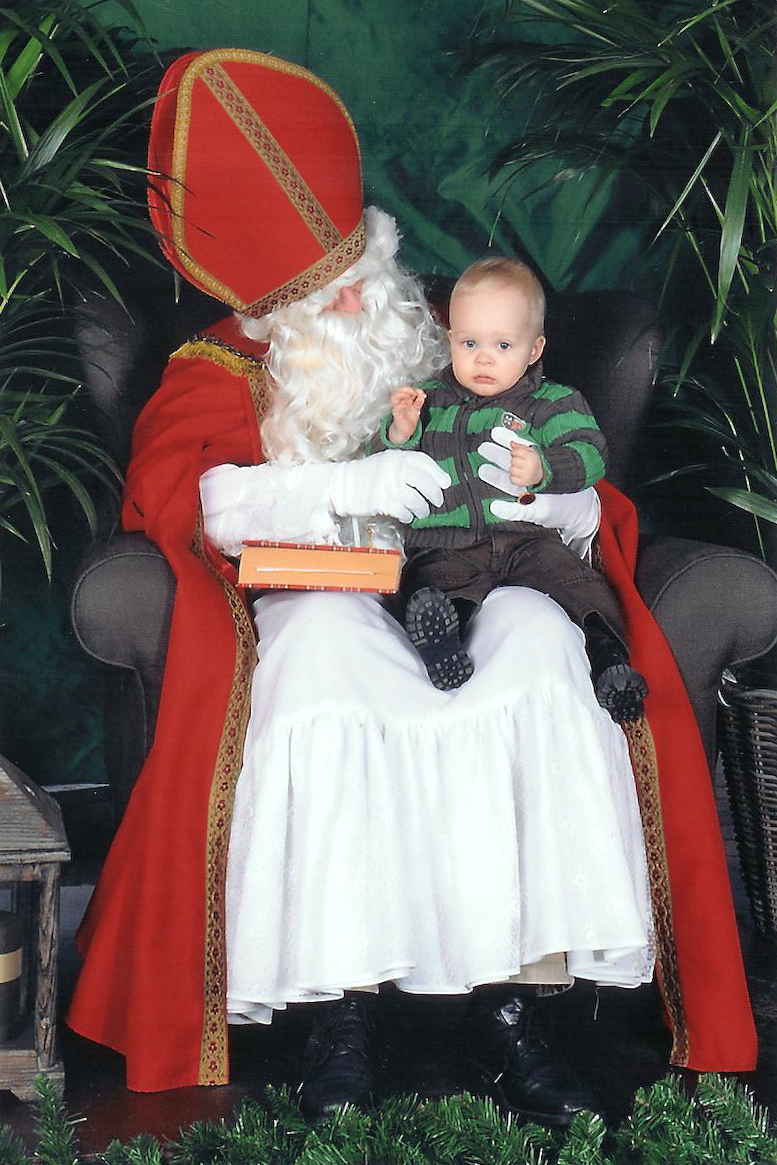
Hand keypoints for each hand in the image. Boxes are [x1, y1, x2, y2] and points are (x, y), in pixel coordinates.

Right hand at [329, 450, 450, 522]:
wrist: (342, 485)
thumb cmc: (366, 475)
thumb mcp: (386, 463)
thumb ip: (406, 467)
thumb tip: (432, 480)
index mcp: (396, 456)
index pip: (424, 462)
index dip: (438, 473)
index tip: (445, 483)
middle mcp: (395, 469)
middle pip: (424, 482)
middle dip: (434, 494)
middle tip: (437, 501)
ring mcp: (389, 485)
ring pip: (416, 500)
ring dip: (422, 509)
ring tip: (422, 512)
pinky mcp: (383, 501)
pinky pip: (404, 512)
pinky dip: (408, 516)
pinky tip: (407, 516)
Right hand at [388, 386, 425, 443]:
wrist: (405, 431)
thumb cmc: (408, 420)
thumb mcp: (416, 409)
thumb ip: (419, 401)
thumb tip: (422, 394)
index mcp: (404, 400)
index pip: (405, 389)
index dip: (412, 388)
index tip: (419, 391)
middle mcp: (399, 402)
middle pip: (398, 390)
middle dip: (407, 389)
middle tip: (415, 392)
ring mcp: (396, 408)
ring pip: (394, 396)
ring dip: (403, 395)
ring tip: (411, 398)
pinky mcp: (396, 414)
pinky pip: (396, 407)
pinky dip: (402, 404)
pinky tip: (408, 404)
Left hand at [510, 442, 542, 487]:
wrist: (539, 475)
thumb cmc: (533, 462)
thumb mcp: (530, 451)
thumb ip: (520, 446)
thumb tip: (512, 443)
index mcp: (532, 456)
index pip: (515, 451)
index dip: (514, 452)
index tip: (517, 454)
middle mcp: (530, 466)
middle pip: (513, 460)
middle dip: (514, 461)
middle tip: (520, 462)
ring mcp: (526, 475)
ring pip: (511, 470)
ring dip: (514, 469)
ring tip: (519, 469)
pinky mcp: (523, 482)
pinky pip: (511, 479)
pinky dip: (513, 477)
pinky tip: (519, 475)